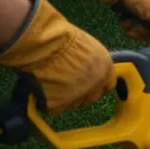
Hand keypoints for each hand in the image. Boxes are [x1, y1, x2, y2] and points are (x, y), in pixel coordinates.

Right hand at [0, 0, 115, 116]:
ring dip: (63, 99)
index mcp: (106, 68)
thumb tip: (87, 71)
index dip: (97, 87)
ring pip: (72, 104)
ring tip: (51, 84)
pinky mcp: (59, 104)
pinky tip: (42, 90)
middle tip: (65, 86)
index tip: (88, 86)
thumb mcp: (89, 48)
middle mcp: (96, 84)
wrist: (46, 45)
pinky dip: (47, 102)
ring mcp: (78, 96)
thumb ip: (93, 64)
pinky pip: (54, 108)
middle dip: (80, 94)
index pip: (108, 86)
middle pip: (90, 98)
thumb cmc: (64, 40)